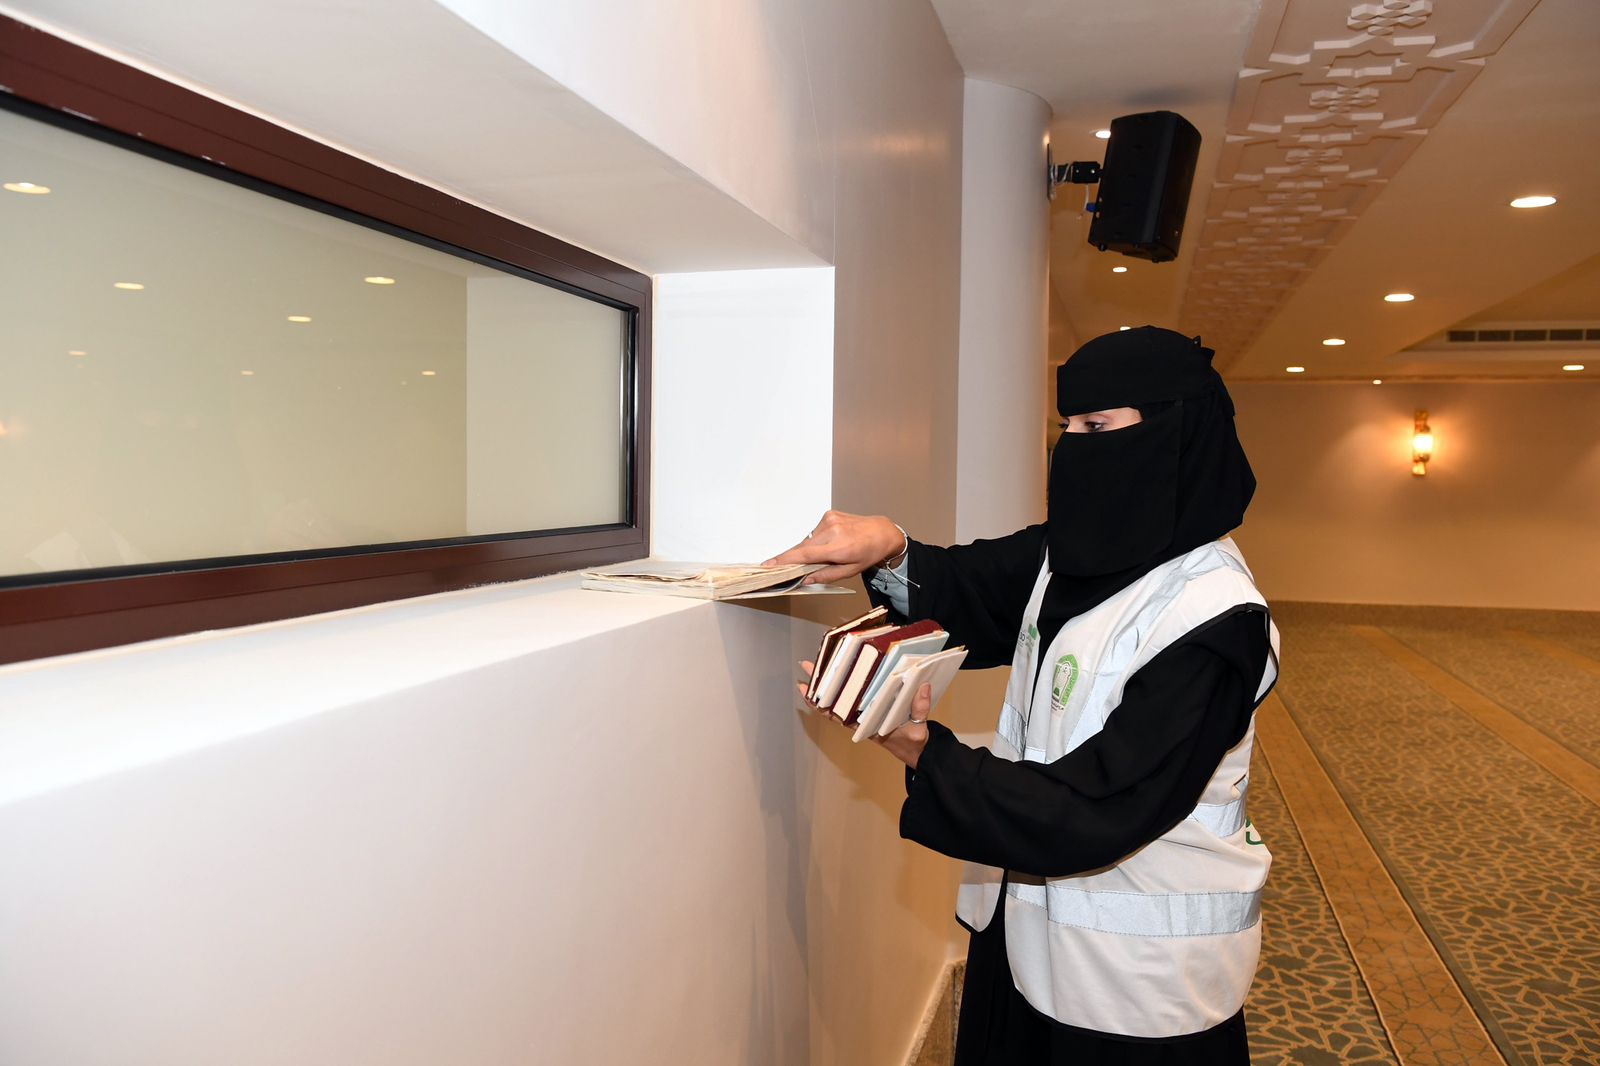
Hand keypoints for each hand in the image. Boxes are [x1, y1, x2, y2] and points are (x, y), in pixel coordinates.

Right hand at [763, 510, 905, 584]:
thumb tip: (804, 580)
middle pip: (802, 547)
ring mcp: (830, 520)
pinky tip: (829, 542)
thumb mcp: (850, 571)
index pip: (804, 555)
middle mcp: (832, 530)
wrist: (882, 532)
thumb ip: (826, 575)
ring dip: (809, 549)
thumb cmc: (868, 553)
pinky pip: (815, 532)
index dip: (784, 560)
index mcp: (838, 547)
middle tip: (787, 568)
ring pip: (808, 540)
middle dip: (794, 558)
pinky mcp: (829, 514)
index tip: (768, 565)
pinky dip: (817, 540)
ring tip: (826, 554)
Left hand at [795, 662, 930, 770]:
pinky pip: (856, 694)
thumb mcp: (919, 729)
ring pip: (842, 696)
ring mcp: (865, 712)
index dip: (819, 703)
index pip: (836, 714)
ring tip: (817, 664)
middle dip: (820, 684)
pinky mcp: (873, 706)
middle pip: (835, 700)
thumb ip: (920, 709)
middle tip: (806, 665)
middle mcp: (861, 718)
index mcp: (866, 725)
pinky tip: (843, 670)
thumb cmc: (914, 742)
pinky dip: (848, 683)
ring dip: (830, 681)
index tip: (805, 688)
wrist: (917, 750)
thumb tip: (922, 686)